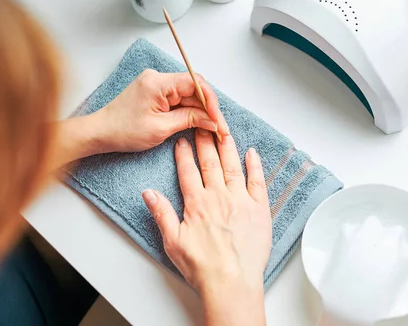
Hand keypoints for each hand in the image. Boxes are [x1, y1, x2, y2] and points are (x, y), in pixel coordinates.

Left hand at [92, 69, 228, 153]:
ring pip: (188, 96)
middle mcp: (158, 78)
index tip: (217, 117)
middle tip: (220, 128)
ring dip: (200, 112)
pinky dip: (189, 111)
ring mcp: (157, 85)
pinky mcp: (156, 94)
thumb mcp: (161, 128)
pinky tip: (198, 123)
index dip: (210, 99)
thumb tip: (211, 120)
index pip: (195, 82)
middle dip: (208, 109)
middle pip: (194, 89)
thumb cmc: (123, 130)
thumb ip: (189, 120)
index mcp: (157, 82)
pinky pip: (179, 99)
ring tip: (212, 129)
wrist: (100, 133)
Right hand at [142, 129, 271, 325]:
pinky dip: (254, 165)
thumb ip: (161, 213)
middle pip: (210, 163)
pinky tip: (251, 152)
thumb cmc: (203, 266)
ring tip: (223, 131)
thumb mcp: (172, 241)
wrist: (231, 281)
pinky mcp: (259, 208)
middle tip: (202, 125)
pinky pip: (257, 181)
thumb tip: (148, 193)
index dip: (184, 154)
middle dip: (205, 141)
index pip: (188, 171)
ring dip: (227, 147)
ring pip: (232, 166)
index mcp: (197, 203)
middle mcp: (218, 196)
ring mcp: (240, 200)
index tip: (182, 140)